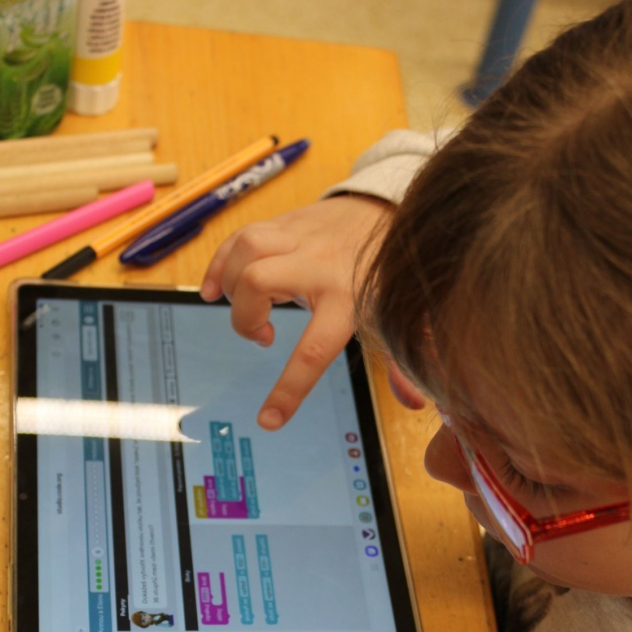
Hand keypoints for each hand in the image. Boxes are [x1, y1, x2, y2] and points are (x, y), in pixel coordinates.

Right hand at [201, 195, 392, 428]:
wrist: (386, 211)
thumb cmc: (385, 273)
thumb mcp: (394, 317)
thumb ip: (403, 361)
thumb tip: (416, 403)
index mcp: (347, 298)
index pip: (313, 351)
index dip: (288, 389)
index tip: (268, 420)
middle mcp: (318, 264)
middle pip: (259, 281)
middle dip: (245, 316)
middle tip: (263, 334)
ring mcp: (297, 239)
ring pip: (245, 250)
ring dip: (232, 284)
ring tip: (248, 306)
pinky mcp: (281, 223)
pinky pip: (237, 239)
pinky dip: (219, 265)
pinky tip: (216, 289)